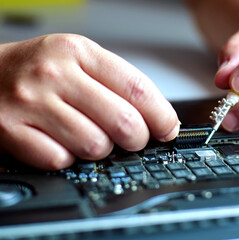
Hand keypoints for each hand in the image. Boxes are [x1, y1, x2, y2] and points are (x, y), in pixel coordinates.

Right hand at [0, 34, 178, 169]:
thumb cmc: (41, 70)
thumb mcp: (80, 61)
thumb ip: (117, 85)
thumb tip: (157, 120)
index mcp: (80, 53)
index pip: (137, 88)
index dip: (161, 116)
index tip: (168, 129)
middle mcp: (55, 74)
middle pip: (123, 122)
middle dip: (136, 139)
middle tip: (132, 139)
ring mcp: (31, 103)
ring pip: (95, 146)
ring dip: (100, 149)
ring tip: (88, 135)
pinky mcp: (12, 130)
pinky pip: (61, 160)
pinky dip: (68, 158)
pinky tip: (61, 142)